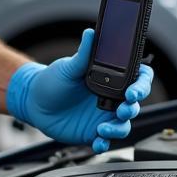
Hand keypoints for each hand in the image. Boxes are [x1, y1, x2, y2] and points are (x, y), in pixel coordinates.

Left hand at [6, 28, 154, 152]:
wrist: (34, 102)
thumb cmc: (52, 81)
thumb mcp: (68, 67)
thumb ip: (83, 54)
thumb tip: (91, 33)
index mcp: (111, 79)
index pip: (138, 79)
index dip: (142, 85)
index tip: (132, 91)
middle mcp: (111, 98)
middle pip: (134, 105)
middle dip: (132, 109)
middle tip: (122, 109)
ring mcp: (103, 116)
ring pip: (123, 125)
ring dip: (118, 128)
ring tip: (103, 128)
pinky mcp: (93, 132)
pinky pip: (105, 140)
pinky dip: (104, 143)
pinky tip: (97, 141)